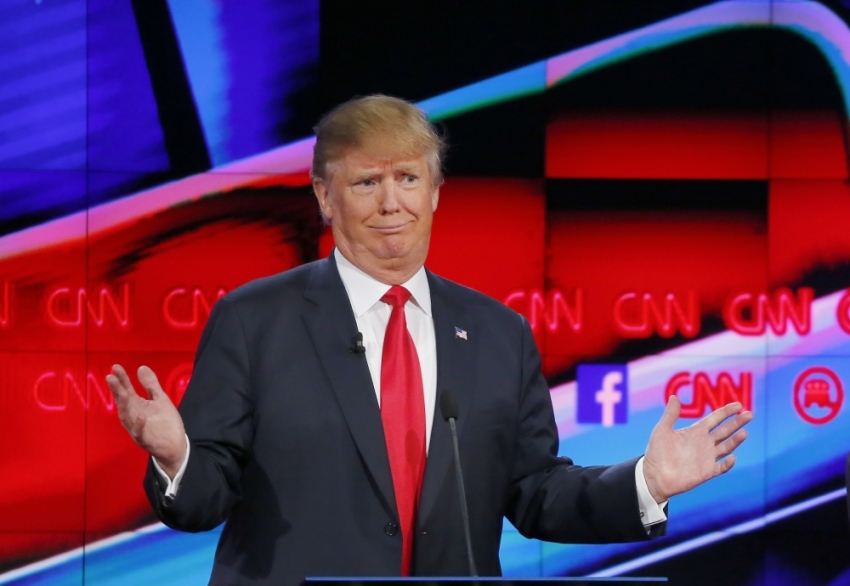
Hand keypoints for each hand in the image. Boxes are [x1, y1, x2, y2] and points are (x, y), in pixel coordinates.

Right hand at [106, 364, 186, 478]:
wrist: (175, 444)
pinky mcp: (145, 440)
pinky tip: (140, 416)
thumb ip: (150, 385)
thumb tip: (141, 367)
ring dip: (124, 406)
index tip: (116, 367)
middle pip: (123, 401)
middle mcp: (133, 416)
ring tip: (123, 393)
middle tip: (110, 377)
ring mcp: (137, 428)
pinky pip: (139, 433)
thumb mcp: (160, 399)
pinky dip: (138, 425)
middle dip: (117, 390)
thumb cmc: (165, 422)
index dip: (121, 379)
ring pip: (127, 417)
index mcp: (137, 405)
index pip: (126, 389)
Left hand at [642, 395, 752, 502]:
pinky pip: (721, 467)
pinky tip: (732, 457)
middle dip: (737, 422)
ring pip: (726, 447)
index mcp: (695, 431)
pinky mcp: (706, 472)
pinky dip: (727, 463)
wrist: (654, 476)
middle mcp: (704, 443)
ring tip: (744, 432)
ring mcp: (707, 458)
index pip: (715, 419)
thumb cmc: (656, 452)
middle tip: (750, 414)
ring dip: (736, 440)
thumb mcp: (662, 430)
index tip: (738, 405)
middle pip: (725, 431)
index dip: (726, 411)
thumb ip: (670, 414)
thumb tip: (674, 396)